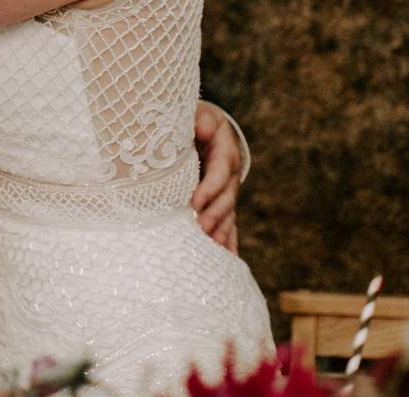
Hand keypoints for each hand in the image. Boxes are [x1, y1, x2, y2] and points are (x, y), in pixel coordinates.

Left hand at [192, 101, 243, 254]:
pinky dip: (227, 243)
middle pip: (227, 198)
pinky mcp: (220, 205)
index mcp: (223, 150)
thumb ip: (199, 119)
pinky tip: (226, 261)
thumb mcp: (194, 113)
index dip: (210, 187)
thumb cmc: (188, 120)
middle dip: (215, 215)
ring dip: (221, 233)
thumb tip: (204, 127)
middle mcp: (228, 174)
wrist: (194, 127)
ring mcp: (226, 192)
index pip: (220, 171)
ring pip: (228, 215)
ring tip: (213, 250)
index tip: (195, 202)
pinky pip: (227, 225)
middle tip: (200, 229)